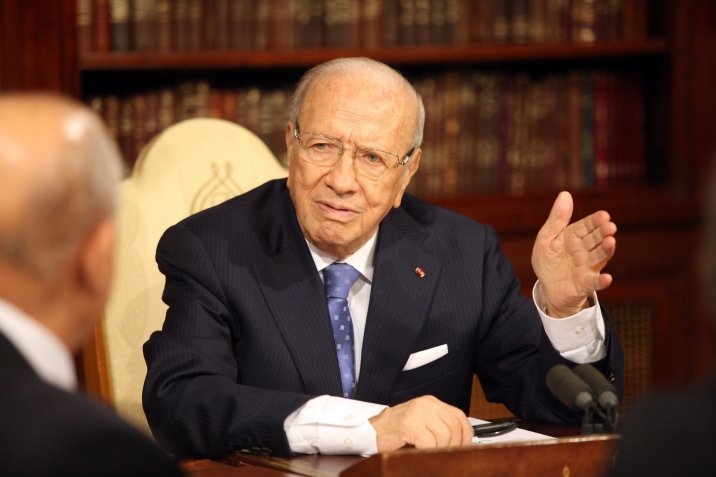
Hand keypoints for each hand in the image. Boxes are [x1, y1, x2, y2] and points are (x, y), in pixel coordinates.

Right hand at [368, 395, 472, 452]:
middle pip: (454, 426)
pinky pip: (429, 443)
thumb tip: (460, 442)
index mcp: (431, 403)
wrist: (371, 430)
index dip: (466, 434)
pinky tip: (420, 452)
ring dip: (440, 450)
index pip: (459, 416)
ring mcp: (417, 413)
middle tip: (448, 454)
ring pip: (444, 435)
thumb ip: (438, 425)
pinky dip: (428, 452)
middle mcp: (426, 405)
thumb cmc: (396, 430)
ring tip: (431, 454)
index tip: (464, 447)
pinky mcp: (408, 425)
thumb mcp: (421, 423)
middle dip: (455, 445)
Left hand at [531, 192, 616, 317]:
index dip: (595, 220)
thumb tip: (565, 194)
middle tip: (610, 227)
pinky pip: (594, 282)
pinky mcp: (585, 283)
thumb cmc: (548, 261)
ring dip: (606, 250)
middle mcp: (584, 250)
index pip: (587, 225)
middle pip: (595, 239)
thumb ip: (556, 219)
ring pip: (598, 257)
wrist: (547, 287)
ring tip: (610, 242)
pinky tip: (607, 278)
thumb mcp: (546, 239)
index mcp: (574, 236)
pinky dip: (601, 281)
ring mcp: (586, 266)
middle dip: (603, 232)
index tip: (604, 215)